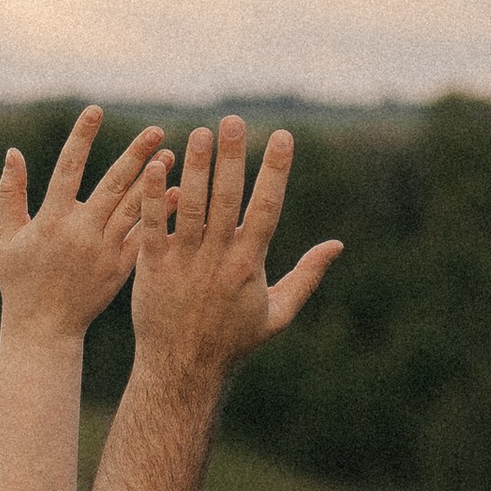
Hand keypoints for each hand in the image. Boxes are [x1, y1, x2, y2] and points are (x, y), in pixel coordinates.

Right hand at [0, 105, 165, 343]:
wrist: (43, 329)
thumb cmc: (21, 282)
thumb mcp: (8, 238)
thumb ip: (11, 194)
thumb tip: (12, 153)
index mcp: (51, 221)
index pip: (68, 169)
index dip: (82, 137)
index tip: (96, 110)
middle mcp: (81, 232)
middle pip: (112, 184)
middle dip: (135, 154)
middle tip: (156, 129)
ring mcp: (104, 251)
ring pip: (133, 207)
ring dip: (153, 180)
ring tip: (172, 153)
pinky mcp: (120, 268)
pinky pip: (145, 235)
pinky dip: (159, 214)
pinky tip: (176, 194)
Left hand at [128, 115, 340, 386]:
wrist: (183, 370)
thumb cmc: (233, 341)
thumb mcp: (277, 313)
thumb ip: (307, 276)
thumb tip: (337, 245)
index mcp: (249, 266)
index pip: (266, 209)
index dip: (275, 171)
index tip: (282, 137)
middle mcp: (218, 259)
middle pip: (227, 199)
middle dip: (231, 158)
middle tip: (233, 121)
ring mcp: (183, 261)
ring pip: (190, 205)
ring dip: (194, 167)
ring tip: (199, 133)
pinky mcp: (152, 266)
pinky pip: (153, 223)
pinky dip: (154, 194)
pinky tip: (155, 164)